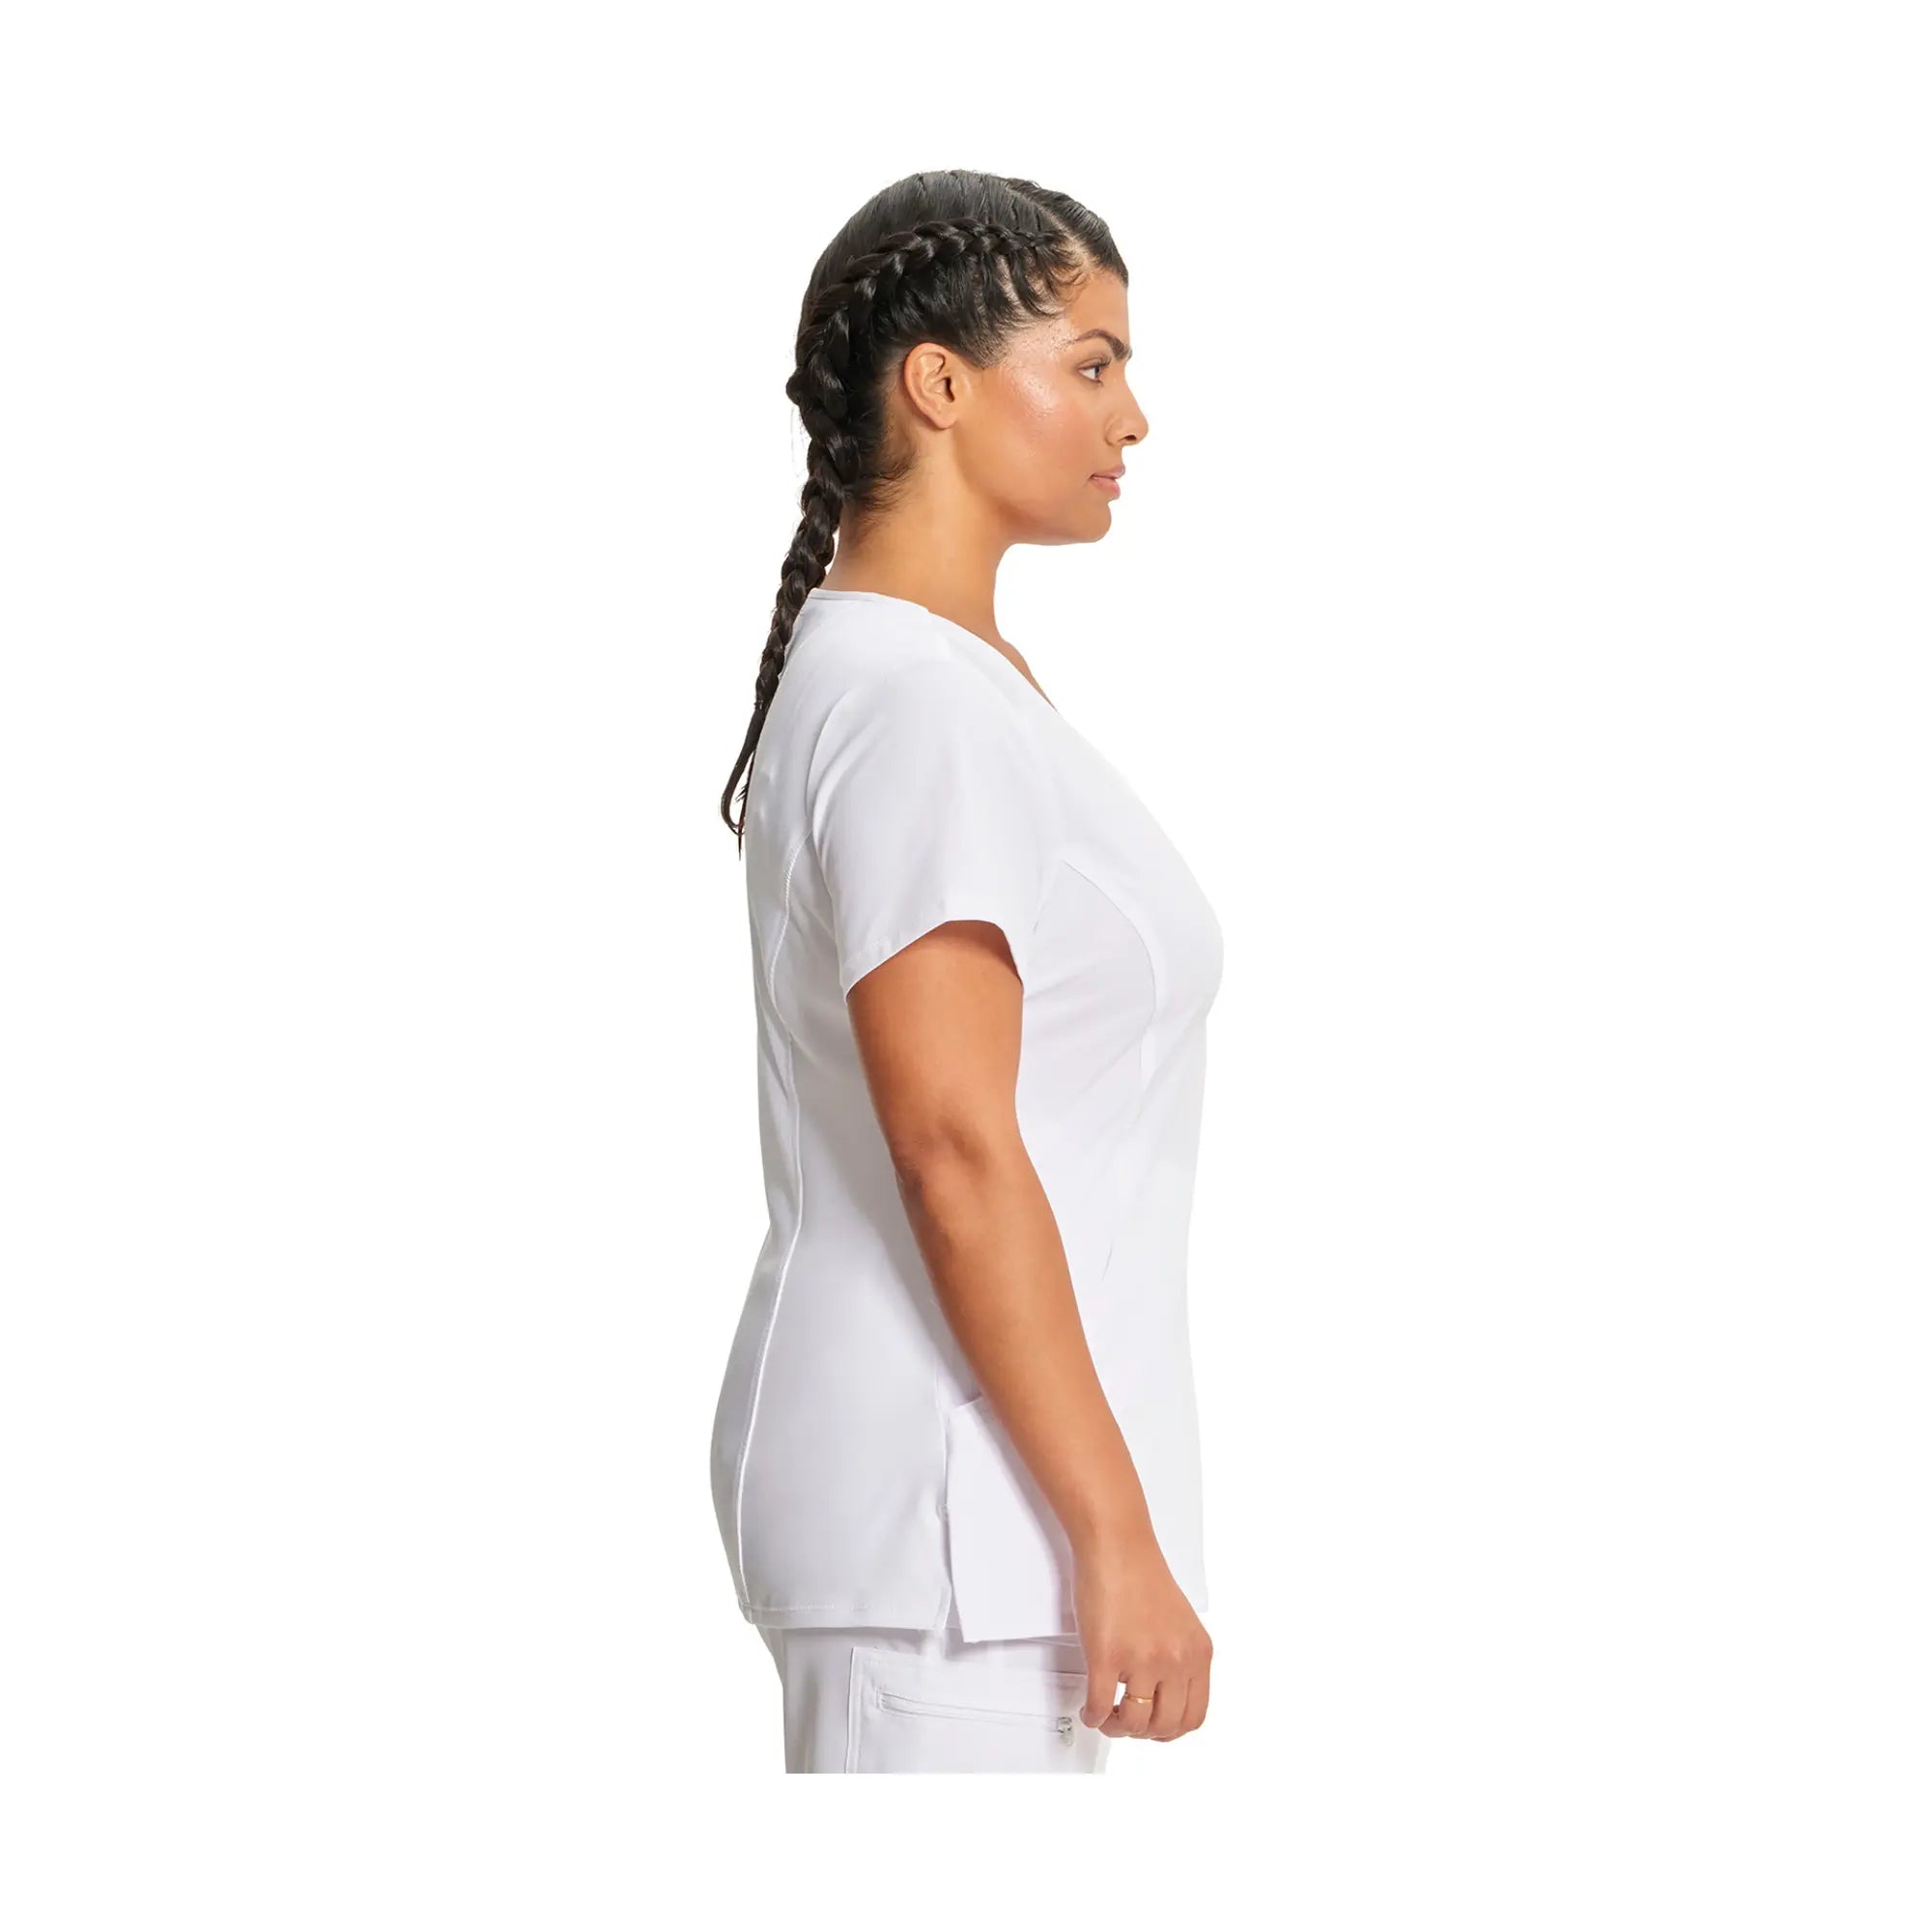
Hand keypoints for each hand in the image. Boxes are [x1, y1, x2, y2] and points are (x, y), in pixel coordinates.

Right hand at [1071, 1523, 1212, 1741]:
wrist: (1116, 1545)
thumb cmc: (1140, 1574)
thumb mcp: (1180, 1621)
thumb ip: (1179, 1656)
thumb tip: (1166, 1692)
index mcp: (1197, 1652)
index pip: (1194, 1716)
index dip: (1171, 1730)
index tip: (1156, 1727)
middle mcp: (1175, 1659)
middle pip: (1165, 1726)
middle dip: (1143, 1733)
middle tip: (1126, 1722)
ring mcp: (1141, 1659)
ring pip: (1132, 1723)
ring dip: (1116, 1728)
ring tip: (1106, 1716)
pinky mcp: (1106, 1655)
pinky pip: (1099, 1706)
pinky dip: (1092, 1717)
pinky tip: (1089, 1710)